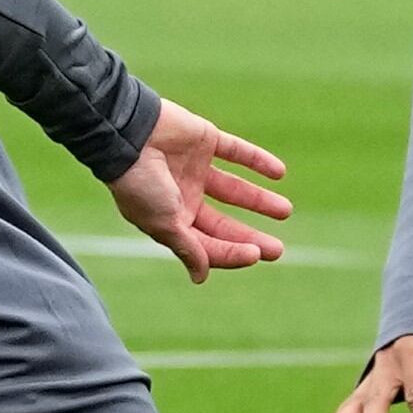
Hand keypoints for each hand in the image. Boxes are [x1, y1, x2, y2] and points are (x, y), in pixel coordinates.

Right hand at [108, 102, 288, 282]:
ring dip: (259, 201)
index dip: (232, 252)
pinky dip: (257, 161)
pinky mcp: (205, 140)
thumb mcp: (164, 224)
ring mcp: (195, 168)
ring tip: (285, 211)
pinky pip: (236, 151)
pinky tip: (279, 173)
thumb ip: (187, 248)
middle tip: (278, 250)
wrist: (128, 134)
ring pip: (234, 189)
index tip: (255, 255)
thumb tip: (200, 277)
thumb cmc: (140, 184)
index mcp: (171, 220)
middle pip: (223, 223)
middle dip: (249, 237)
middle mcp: (183, 197)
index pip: (207, 244)